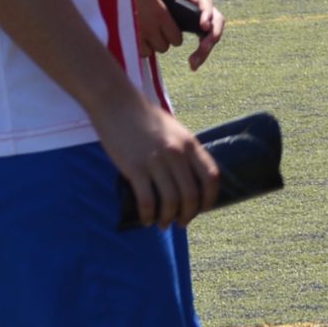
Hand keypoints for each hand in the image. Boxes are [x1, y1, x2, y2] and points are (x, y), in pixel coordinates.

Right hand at [92, 91, 219, 227]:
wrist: (116, 103)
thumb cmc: (144, 118)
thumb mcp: (174, 131)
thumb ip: (184, 151)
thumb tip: (189, 178)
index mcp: (190, 144)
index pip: (211, 177)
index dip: (210, 199)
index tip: (202, 209)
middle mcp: (177, 153)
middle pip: (191, 195)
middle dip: (187, 214)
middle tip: (180, 222)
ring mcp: (156, 161)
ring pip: (170, 201)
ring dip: (168, 218)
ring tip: (163, 223)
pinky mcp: (134, 167)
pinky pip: (147, 200)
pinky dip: (148, 214)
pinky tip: (146, 219)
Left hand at [130, 0, 225, 68]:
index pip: (207, 3)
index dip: (206, 14)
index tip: (203, 26)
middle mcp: (205, 7)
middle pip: (217, 22)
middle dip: (211, 37)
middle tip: (203, 49)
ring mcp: (205, 18)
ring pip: (213, 35)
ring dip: (206, 51)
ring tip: (193, 64)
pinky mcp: (200, 28)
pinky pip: (205, 42)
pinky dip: (200, 54)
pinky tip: (192, 65)